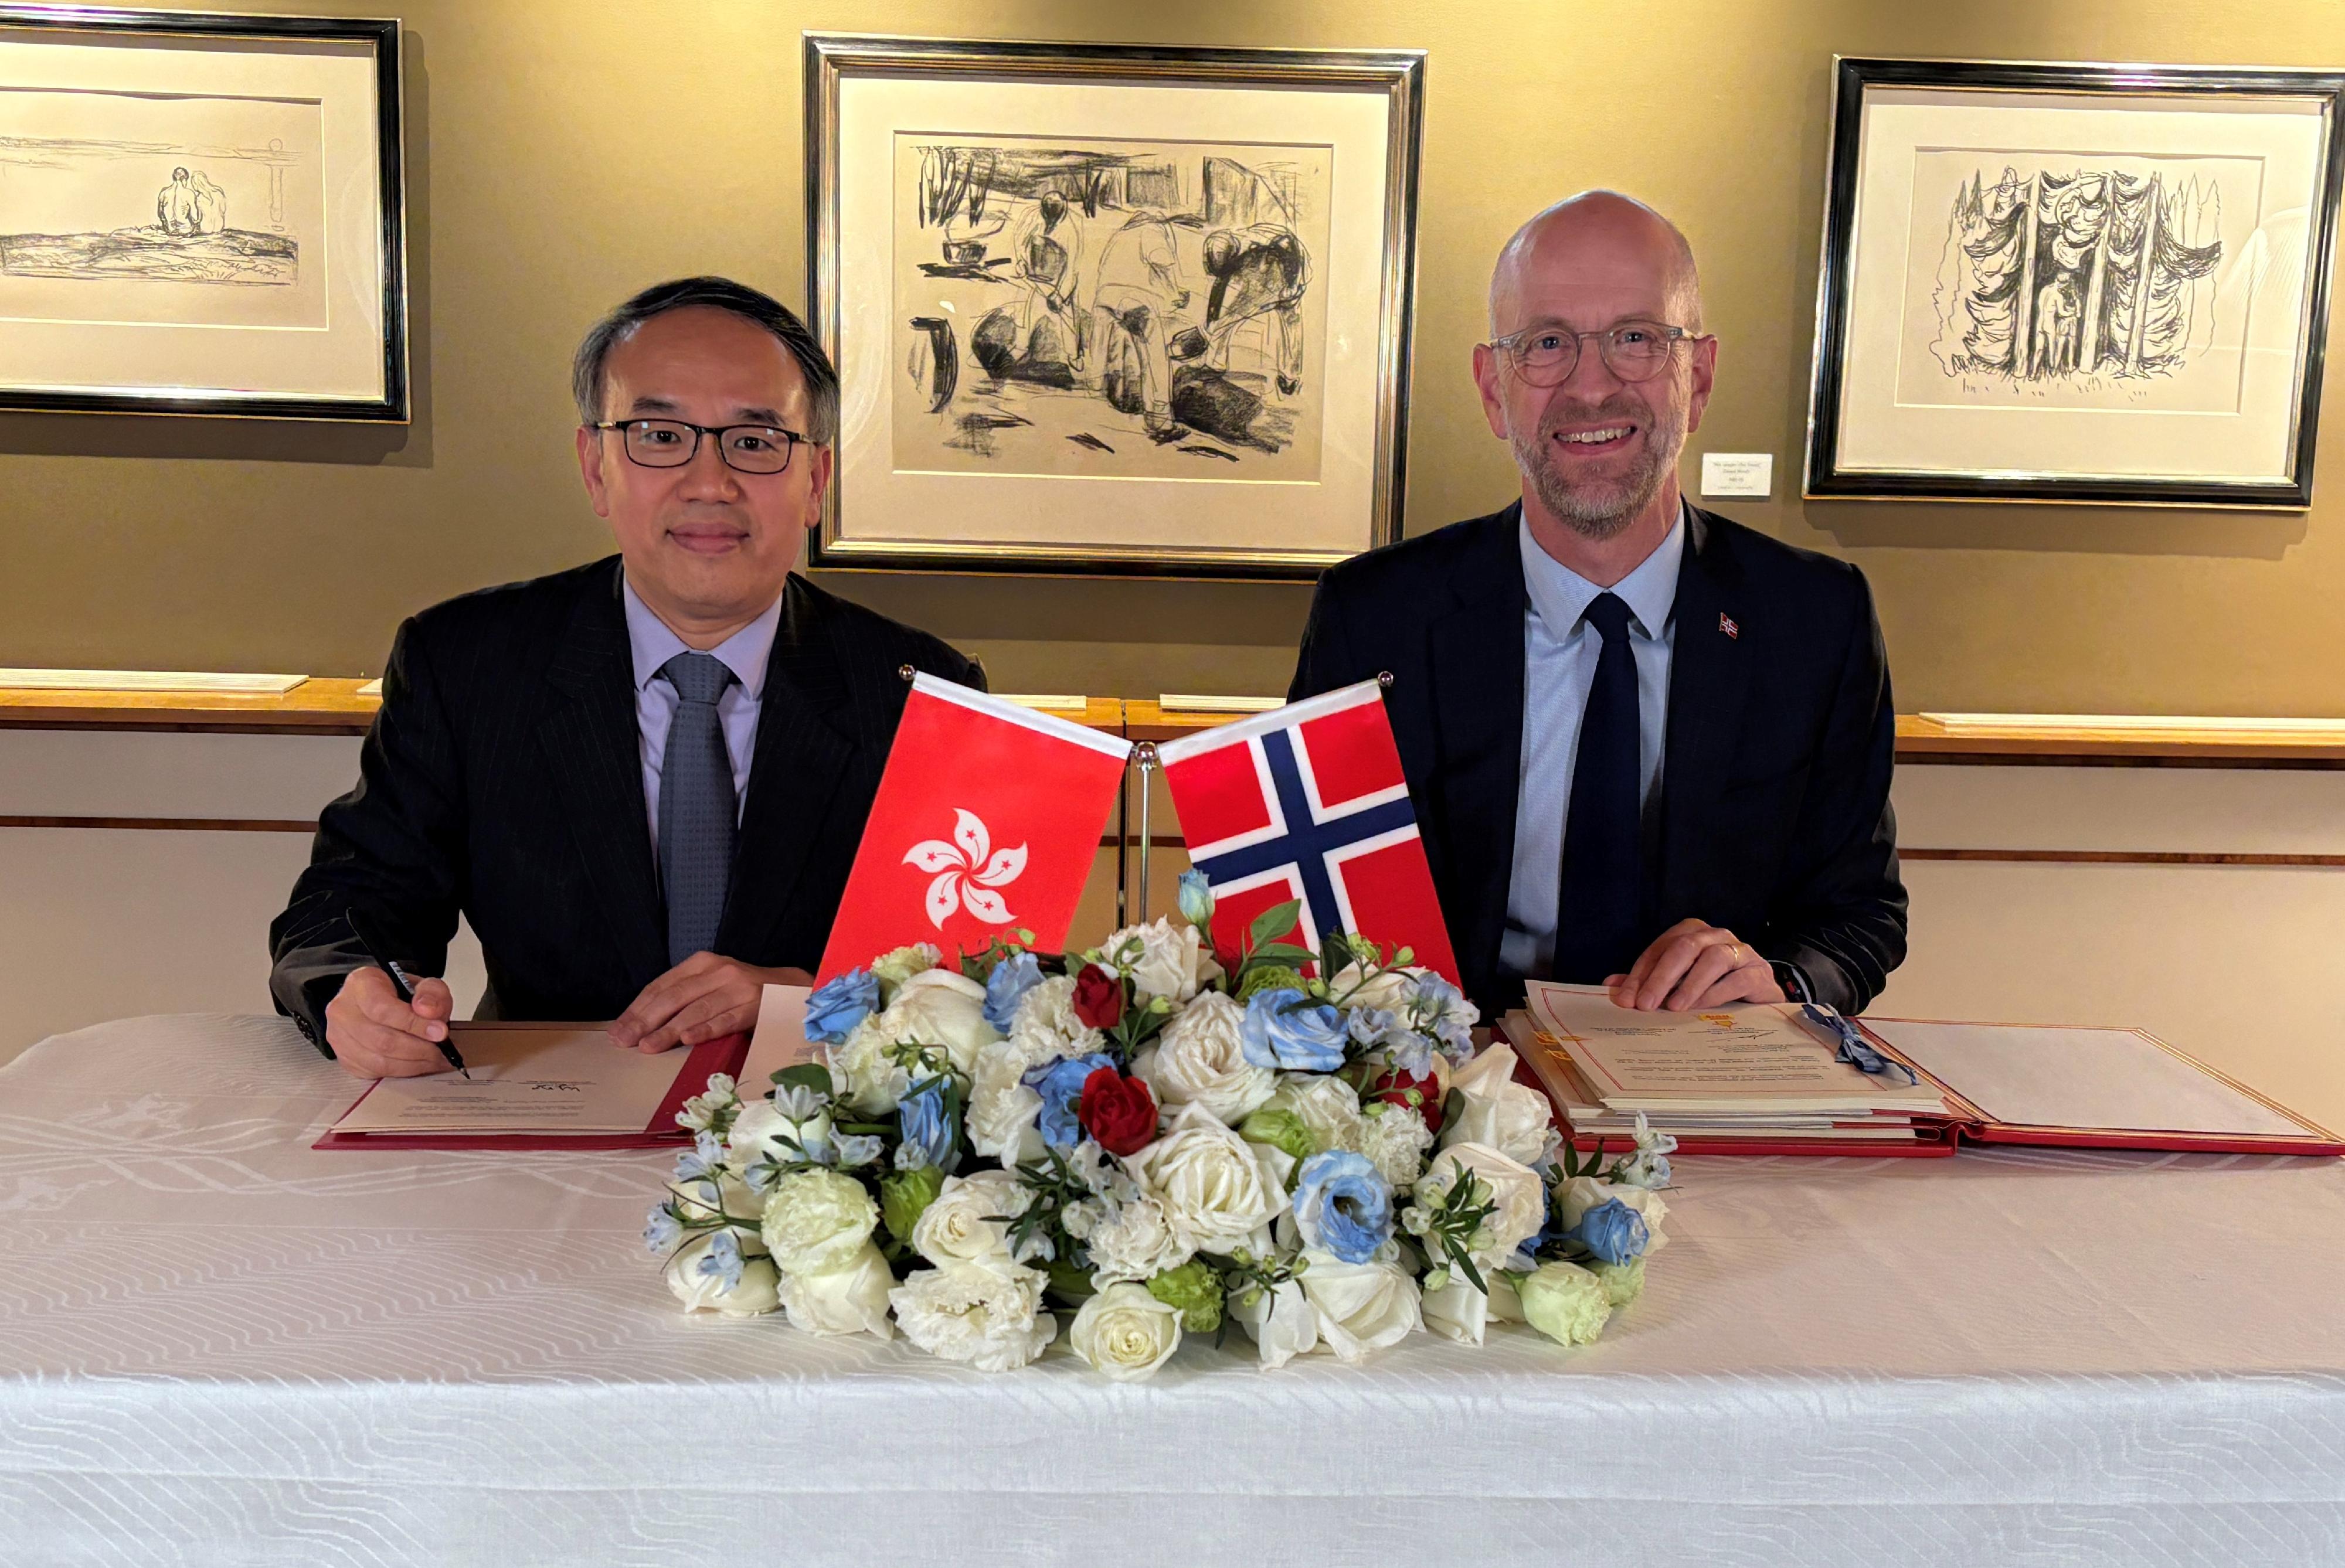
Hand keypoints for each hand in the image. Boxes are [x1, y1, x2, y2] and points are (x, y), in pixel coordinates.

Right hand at [325, 965, 455, 1078]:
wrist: (378, 1003)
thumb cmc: (399, 994)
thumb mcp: (423, 984)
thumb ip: (432, 993)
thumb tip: (428, 1012)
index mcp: (360, 984)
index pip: (382, 1009)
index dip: (413, 1024)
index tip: (440, 1032)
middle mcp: (343, 1010)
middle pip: (381, 1040)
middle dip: (418, 1049)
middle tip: (442, 1051)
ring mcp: (339, 1037)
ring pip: (379, 1061)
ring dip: (413, 1064)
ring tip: (435, 1059)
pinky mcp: (345, 1059)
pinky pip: (375, 1072)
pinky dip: (402, 1072)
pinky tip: (419, 1064)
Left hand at [609, 953, 813, 1053]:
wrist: (792, 991)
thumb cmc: (744, 994)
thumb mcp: (712, 986)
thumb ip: (684, 999)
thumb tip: (641, 1025)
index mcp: (702, 963)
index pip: (662, 985)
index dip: (638, 1009)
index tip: (619, 1030)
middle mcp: (719, 971)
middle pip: (674, 997)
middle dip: (645, 1021)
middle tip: (625, 1041)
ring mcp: (739, 987)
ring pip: (696, 1009)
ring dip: (669, 1030)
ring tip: (649, 1046)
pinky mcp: (756, 1005)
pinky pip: (726, 1019)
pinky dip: (705, 1029)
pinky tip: (688, 1039)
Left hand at [1605, 919, 1784, 1012]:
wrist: (1760, 996)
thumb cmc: (1713, 986)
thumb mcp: (1678, 983)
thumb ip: (1647, 981)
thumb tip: (1611, 984)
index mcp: (1692, 933)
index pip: (1660, 949)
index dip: (1640, 974)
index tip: (1626, 999)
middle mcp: (1716, 936)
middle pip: (1685, 947)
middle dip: (1661, 976)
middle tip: (1645, 1004)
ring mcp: (1740, 952)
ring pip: (1713, 958)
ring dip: (1689, 984)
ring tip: (1673, 1008)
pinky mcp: (1758, 973)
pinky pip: (1737, 979)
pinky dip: (1716, 993)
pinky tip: (1701, 1009)